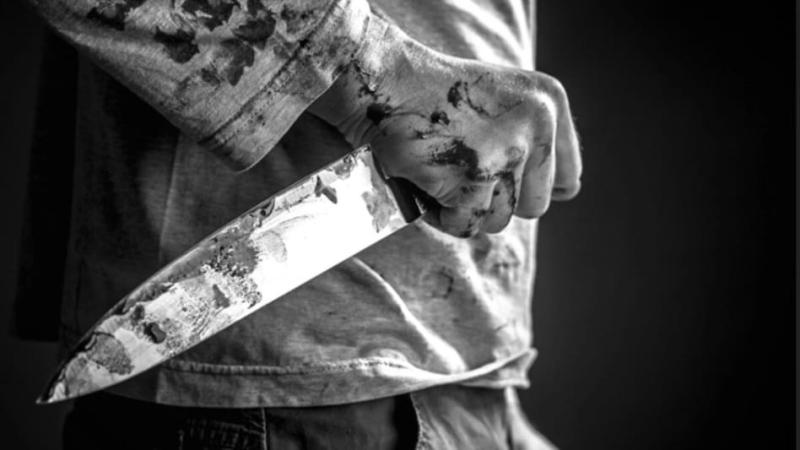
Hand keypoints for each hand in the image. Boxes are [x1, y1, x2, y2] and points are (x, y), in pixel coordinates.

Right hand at [310, 15, 581, 236]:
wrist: (385, 82)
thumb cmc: (433, 93)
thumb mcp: (502, 100)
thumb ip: (530, 138)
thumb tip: (561, 194)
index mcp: (550, 103)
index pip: (567, 181)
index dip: (531, 190)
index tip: (503, 182)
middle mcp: (537, 127)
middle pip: (534, 207)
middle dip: (495, 200)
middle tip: (461, 172)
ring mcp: (506, 154)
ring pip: (498, 220)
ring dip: (464, 208)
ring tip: (440, 173)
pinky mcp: (473, 181)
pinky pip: (466, 225)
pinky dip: (442, 216)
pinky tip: (426, 183)